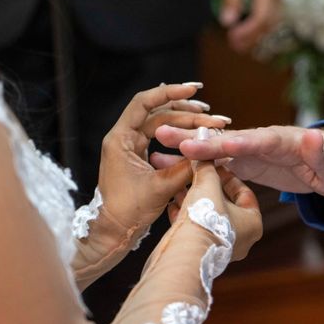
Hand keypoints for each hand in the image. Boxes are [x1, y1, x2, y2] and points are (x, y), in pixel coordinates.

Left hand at [98, 84, 230, 233]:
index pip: (144, 103)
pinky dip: (180, 138)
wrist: (112, 233)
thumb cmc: (127, 212)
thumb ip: (185, 167)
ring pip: (162, 125)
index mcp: (120, 139)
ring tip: (211, 125)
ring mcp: (131, 147)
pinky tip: (198, 138)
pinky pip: (161, 139)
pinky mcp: (139, 157)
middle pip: (158, 113)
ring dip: (186, 124)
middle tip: (211, 115)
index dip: (170, 93)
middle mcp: (124, 138)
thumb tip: (209, 150)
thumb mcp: (160, 188)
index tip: (194, 90)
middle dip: (186, 112)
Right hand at [155, 125, 323, 197]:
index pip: (260, 140)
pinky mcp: (244, 161)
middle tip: (167, 133)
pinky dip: (195, 162)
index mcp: (285, 141)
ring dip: (188, 146)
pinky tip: (170, 163)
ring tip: (157, 143)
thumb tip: (314, 136)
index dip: (238, 141)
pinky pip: (216, 162)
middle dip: (200, 138)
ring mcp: (251, 151)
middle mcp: (263, 141)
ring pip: (216, 148)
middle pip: (229, 138)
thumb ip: (323, 155)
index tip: (216, 143)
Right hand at [169, 162, 261, 261]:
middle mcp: (242, 239)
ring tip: (180, 186)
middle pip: (225, 204)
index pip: (244, 192)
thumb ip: (206, 167)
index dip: (227, 176)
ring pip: (209, 217)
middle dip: (208, 188)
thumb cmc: (204, 220)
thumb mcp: (207, 184)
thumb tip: (201, 155)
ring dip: (195, 200)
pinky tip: (173, 204)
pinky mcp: (202, 254)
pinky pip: (196, 230)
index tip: (213, 166)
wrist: (184, 254)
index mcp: (253, 223)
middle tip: (196, 175)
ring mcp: (221, 249)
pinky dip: (186, 216)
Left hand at [220, 0, 280, 52]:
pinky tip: (248, 31)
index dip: (247, 32)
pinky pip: (271, 15)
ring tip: (240, 44)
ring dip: (257, 34)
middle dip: (252, 38)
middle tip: (234, 47)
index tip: (232, 37)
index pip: (261, 18)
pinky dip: (260, 26)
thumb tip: (227, 22)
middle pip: (268, 24)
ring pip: (272, 21)